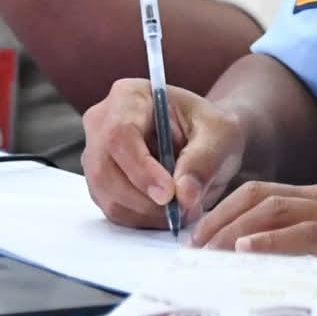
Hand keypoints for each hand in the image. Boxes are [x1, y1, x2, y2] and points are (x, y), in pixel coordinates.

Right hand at [82, 79, 246, 229]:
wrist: (204, 139)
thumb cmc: (209, 128)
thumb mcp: (220, 135)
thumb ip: (203, 161)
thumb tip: (184, 195)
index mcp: (128, 96)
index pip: (119, 134)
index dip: (140, 168)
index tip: (169, 194)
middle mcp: (102, 123)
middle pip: (104, 170)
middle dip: (145, 199)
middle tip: (183, 209)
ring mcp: (96, 155)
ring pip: (108, 195)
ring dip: (147, 213)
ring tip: (183, 208)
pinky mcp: (101, 183)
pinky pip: (114, 210)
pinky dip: (143, 219)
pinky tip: (168, 210)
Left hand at [193, 180, 316, 298]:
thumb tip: (272, 265)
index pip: (265, 193)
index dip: (225, 210)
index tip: (199, 235)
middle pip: (260, 196)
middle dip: (218, 218)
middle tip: (191, 246)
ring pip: (275, 209)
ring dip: (232, 229)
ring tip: (206, 252)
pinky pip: (308, 233)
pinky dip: (272, 240)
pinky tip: (246, 250)